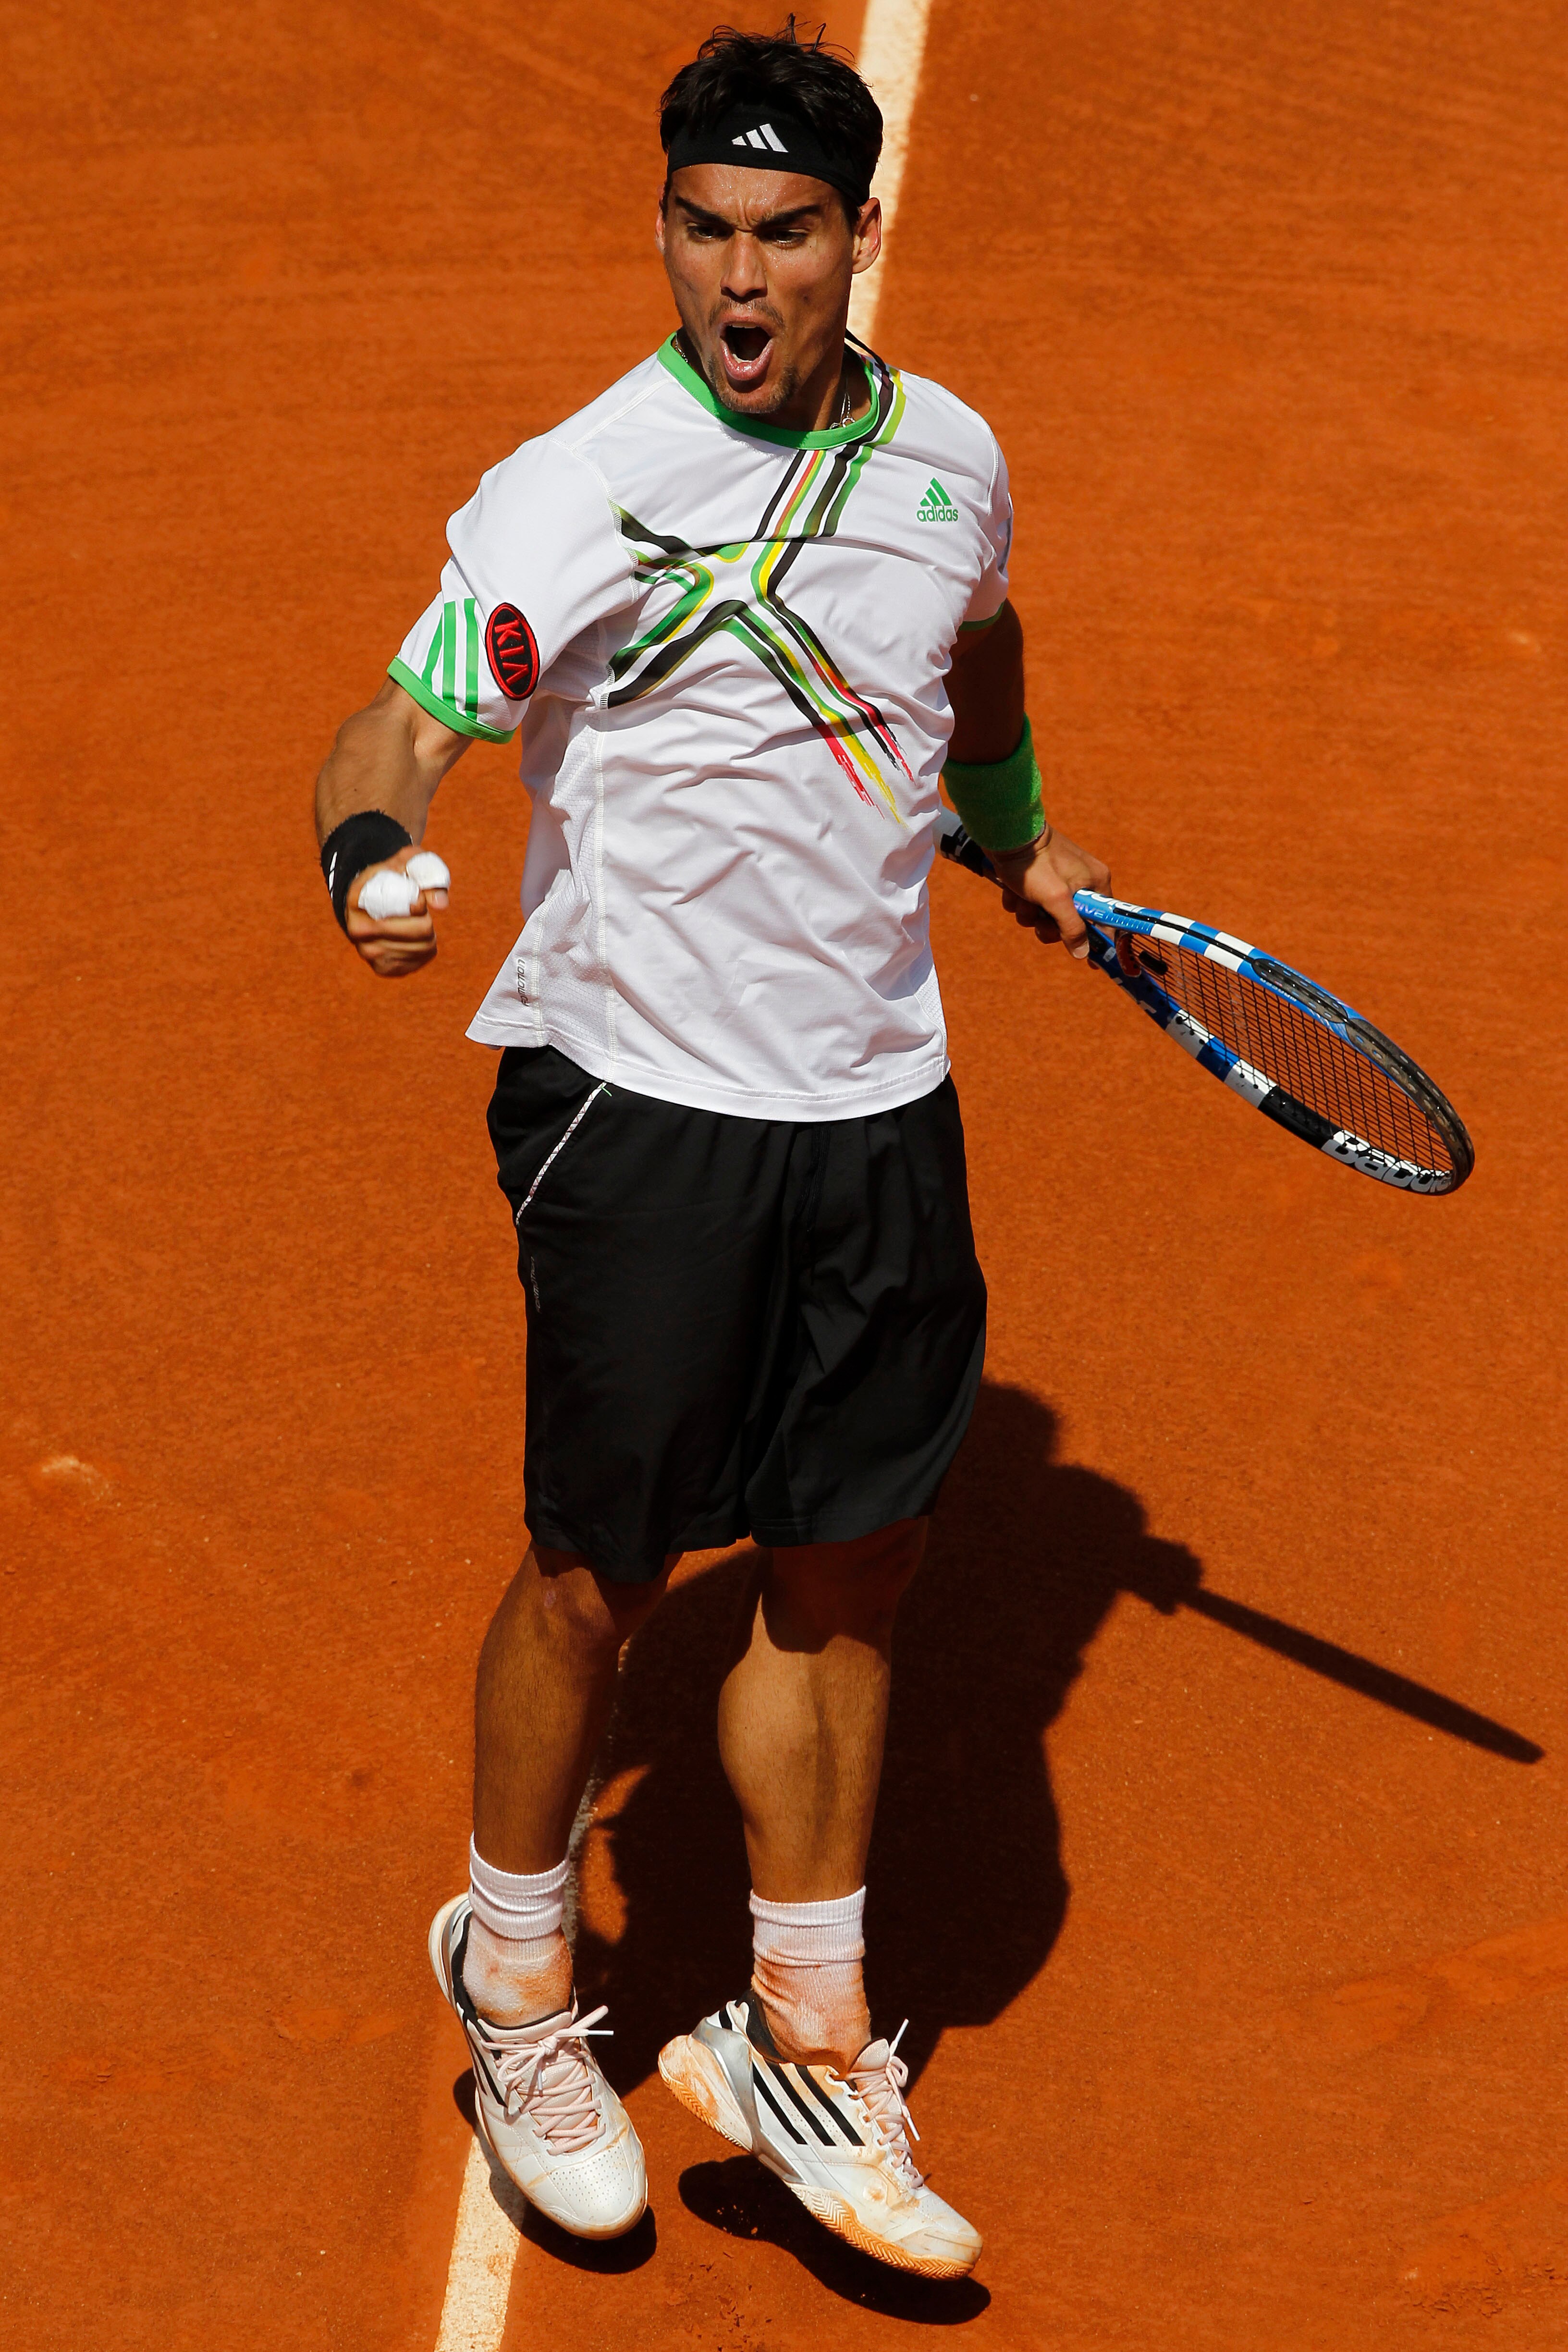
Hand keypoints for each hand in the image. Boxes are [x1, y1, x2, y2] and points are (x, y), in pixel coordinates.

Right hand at [344, 845, 449, 978]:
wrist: (371, 901)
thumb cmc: (393, 877)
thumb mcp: (408, 863)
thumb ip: (427, 873)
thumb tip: (441, 905)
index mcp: (358, 898)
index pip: (399, 907)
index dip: (419, 904)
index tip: (418, 900)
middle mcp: (357, 929)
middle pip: (419, 930)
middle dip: (427, 919)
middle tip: (420, 912)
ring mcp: (367, 952)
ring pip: (423, 948)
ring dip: (428, 935)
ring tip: (416, 924)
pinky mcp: (381, 968)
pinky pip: (418, 961)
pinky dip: (424, 950)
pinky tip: (413, 939)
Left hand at [989, 826, 1110, 959]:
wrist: (1006, 835)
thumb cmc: (1034, 864)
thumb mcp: (1056, 899)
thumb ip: (1072, 928)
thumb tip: (1082, 954)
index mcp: (1095, 882)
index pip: (1105, 921)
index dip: (1096, 942)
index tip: (1090, 963)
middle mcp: (1081, 882)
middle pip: (1070, 924)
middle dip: (1048, 924)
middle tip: (1039, 917)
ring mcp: (1059, 881)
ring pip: (1045, 916)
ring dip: (1029, 913)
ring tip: (1021, 897)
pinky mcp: (1038, 879)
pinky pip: (1031, 904)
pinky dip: (1019, 901)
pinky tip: (1012, 890)